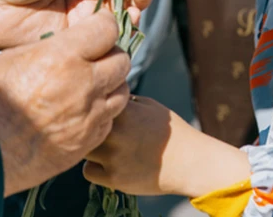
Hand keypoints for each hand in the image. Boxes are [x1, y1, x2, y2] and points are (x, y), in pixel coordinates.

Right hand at [0, 12, 130, 196]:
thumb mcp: (15, 57)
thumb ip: (52, 47)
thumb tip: (71, 42)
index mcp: (64, 57)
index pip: (107, 29)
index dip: (103, 26)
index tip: (97, 28)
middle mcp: (84, 84)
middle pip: (121, 60)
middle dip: (110, 56)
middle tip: (95, 59)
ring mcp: (89, 116)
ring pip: (122, 91)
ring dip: (110, 85)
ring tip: (90, 86)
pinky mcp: (88, 141)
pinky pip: (110, 120)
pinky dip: (102, 112)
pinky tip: (83, 111)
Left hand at [82, 96, 250, 197]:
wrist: (189, 162)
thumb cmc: (169, 131)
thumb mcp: (149, 106)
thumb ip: (124, 101)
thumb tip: (101, 94)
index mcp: (125, 111)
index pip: (92, 102)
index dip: (90, 105)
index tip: (94, 108)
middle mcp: (118, 134)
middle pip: (82, 126)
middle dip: (86, 127)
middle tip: (94, 129)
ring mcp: (114, 157)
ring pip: (83, 150)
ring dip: (89, 148)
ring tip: (104, 147)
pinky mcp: (114, 179)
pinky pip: (88, 171)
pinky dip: (95, 168)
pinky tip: (108, 163)